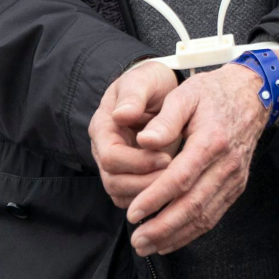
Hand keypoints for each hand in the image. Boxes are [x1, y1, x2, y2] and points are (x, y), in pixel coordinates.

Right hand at [89, 61, 177, 210]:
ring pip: (122, 194)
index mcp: (103, 128)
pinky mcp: (128, 176)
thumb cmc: (150, 83)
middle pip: (114, 182)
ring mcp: (114, 165)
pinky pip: (132, 198)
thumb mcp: (143, 81)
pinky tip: (171, 188)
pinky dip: (150, 198)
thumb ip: (133, 96)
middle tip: (174, 175)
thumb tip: (121, 115)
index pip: (111, 158)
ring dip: (148, 194)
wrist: (159, 90)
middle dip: (145, 183)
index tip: (166, 158)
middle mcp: (104, 150)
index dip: (138, 163)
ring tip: (174, 183)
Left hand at [125, 61, 278, 256]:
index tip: (133, 212)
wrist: (252, 96)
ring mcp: (234, 178)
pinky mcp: (236, 187)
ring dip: (175, 235)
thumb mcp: (186, 94)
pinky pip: (213, 216)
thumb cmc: (213, 94)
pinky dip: (191, 232)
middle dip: (163, 227)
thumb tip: (144, 141)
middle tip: (136, 241)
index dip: (156, 198)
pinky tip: (170, 240)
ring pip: (204, 217)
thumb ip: (165, 119)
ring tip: (147, 246)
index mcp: (212, 140)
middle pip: (194, 205)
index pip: (181, 178)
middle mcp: (226, 164)